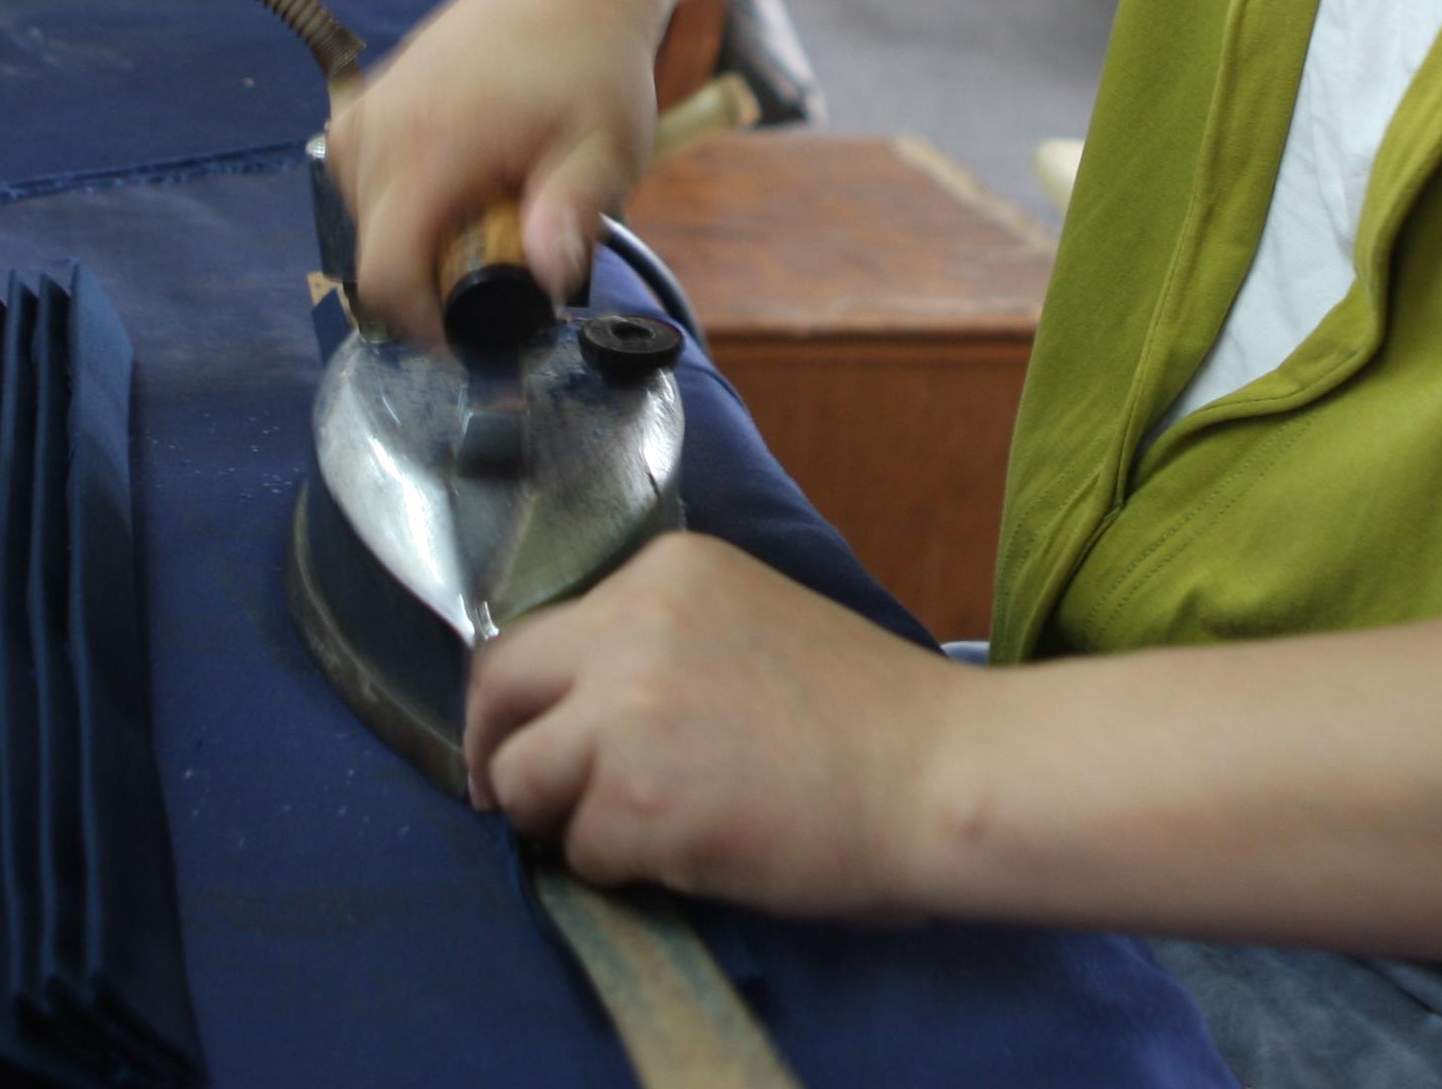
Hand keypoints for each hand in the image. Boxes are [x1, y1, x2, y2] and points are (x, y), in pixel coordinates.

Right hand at [328, 0, 667, 339]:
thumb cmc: (593, 59)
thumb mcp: (607, 148)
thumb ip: (573, 214)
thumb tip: (544, 277)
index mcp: (431, 146)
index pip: (384, 272)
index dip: (421, 323)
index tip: (466, 332)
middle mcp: (379, 128)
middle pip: (372, 253)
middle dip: (429, 276)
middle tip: (502, 250)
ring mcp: (365, 108)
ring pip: (362, 218)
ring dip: (416, 234)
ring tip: (489, 203)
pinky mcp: (366, 98)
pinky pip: (359, 177)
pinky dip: (401, 196)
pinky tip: (459, 178)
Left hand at [466, 534, 973, 917]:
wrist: (942, 774)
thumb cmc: (871, 717)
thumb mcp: (749, 623)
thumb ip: (659, 644)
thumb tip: (577, 710)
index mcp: (663, 571)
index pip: (539, 631)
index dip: (528, 700)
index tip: (533, 742)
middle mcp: (630, 623)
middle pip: (499, 689)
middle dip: (500, 754)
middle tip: (522, 804)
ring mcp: (625, 711)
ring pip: (521, 779)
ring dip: (564, 819)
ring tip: (643, 833)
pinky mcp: (634, 799)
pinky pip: (580, 851)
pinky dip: (620, 869)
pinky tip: (694, 854)